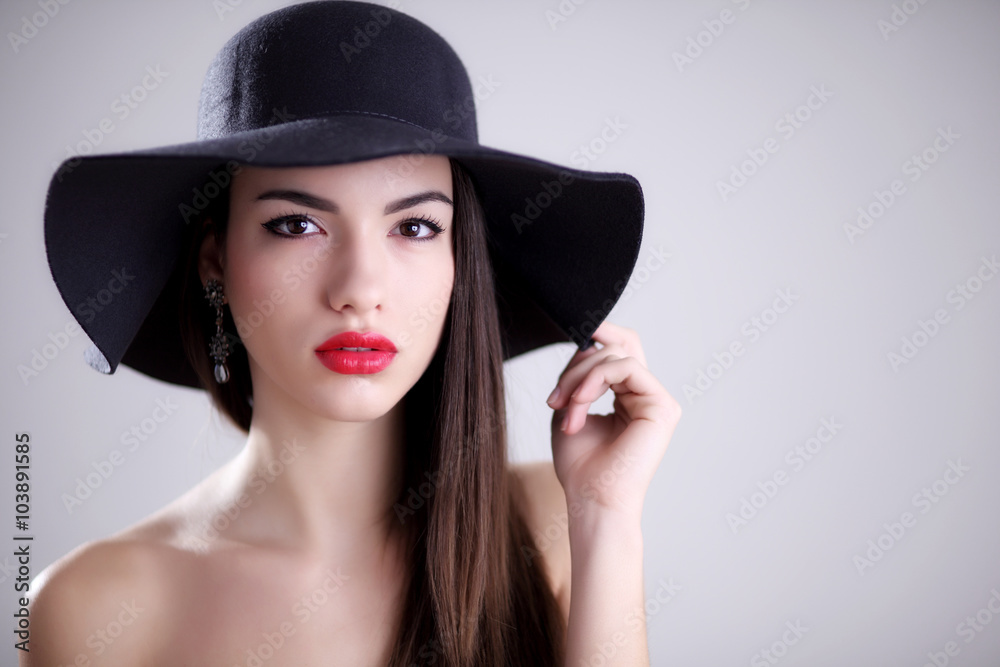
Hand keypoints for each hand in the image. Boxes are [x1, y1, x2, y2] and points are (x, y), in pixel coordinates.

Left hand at [546, 321, 680, 518]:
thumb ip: (579, 375)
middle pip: (620, 347)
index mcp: (628, 397)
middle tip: (555, 395)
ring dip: (580, 378)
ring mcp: (657, 401)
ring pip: (618, 356)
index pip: (618, 351)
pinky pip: (628, 368)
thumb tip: (588, 343)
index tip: (574, 328)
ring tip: (563, 407)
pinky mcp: (662, 406)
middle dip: (580, 363)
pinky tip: (578, 403)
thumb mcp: (570, 407)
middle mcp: (646, 396)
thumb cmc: (580, 464)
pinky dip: (596, 379)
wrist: (590, 498)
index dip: (600, 334)